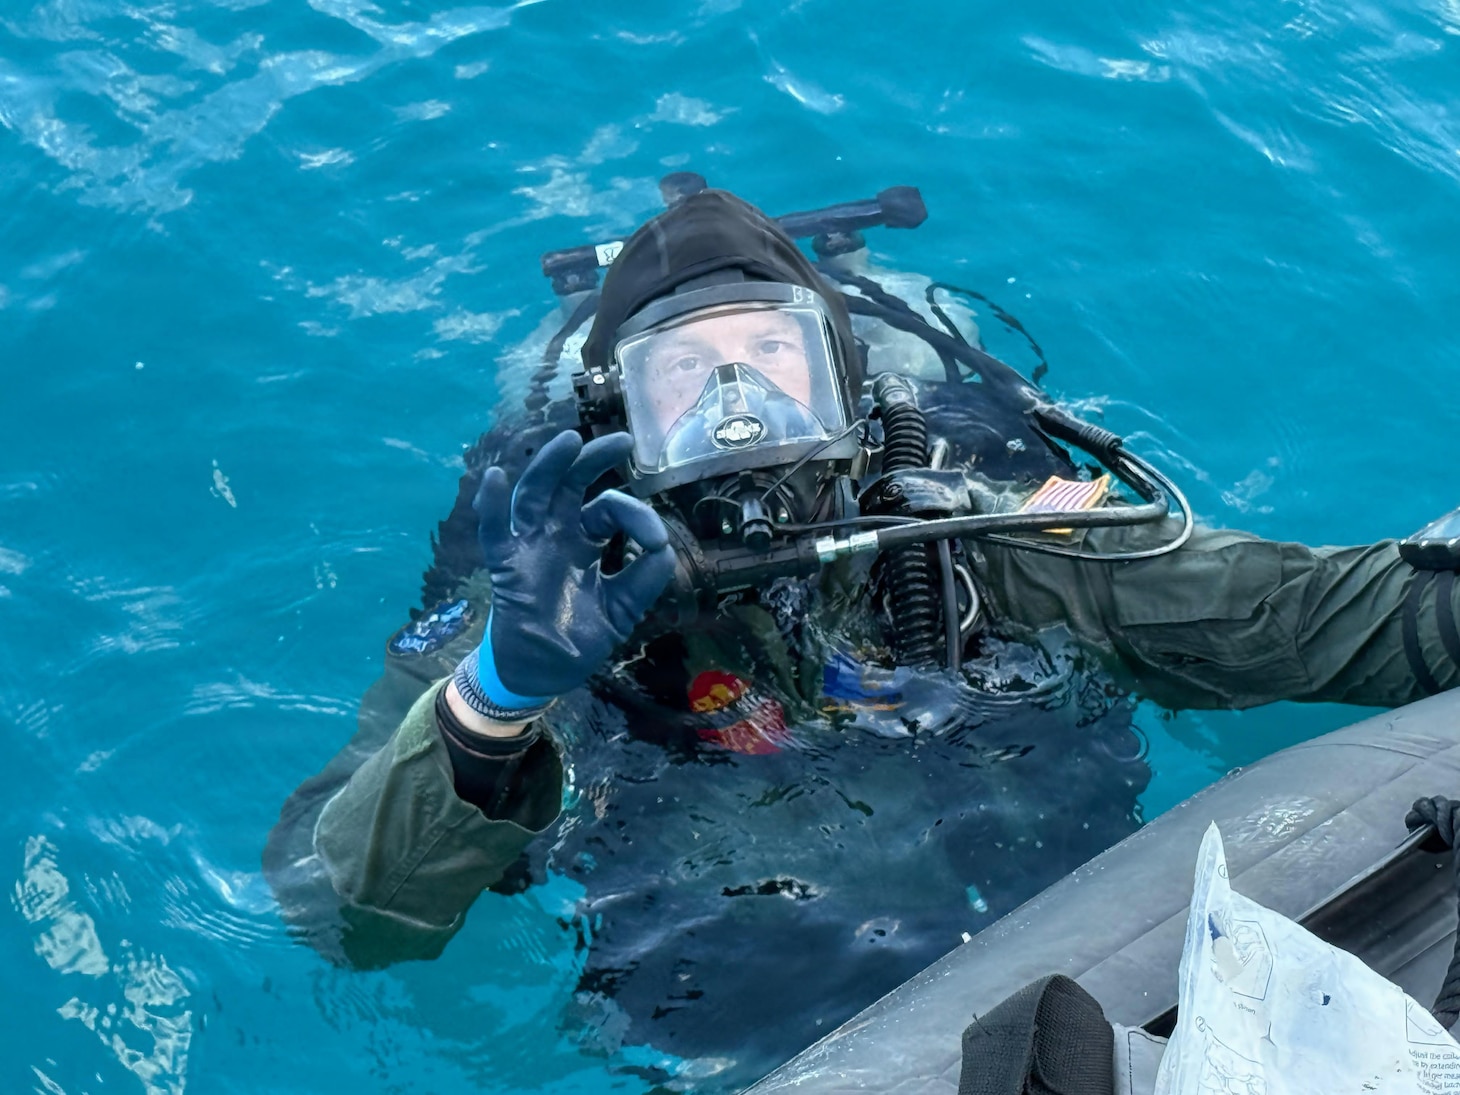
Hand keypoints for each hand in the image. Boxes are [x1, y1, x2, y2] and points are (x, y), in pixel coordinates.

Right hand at [467, 430, 674, 708]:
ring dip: (550, 466)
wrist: (545, 675)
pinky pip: (493, 530)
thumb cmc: (579, 638)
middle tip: (624, 441)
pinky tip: (496, 477)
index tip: (654, 540)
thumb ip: (645, 577)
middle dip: (594, 459)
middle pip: (571, 484)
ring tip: (569, 441)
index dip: (635, 515)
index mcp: (586, 542)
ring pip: (536, 494)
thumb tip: (663, 544)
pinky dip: (491, 504)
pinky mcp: (506, 566)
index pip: (610, 509)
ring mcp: (529, 546)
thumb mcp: (624, 607)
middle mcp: (557, 535)